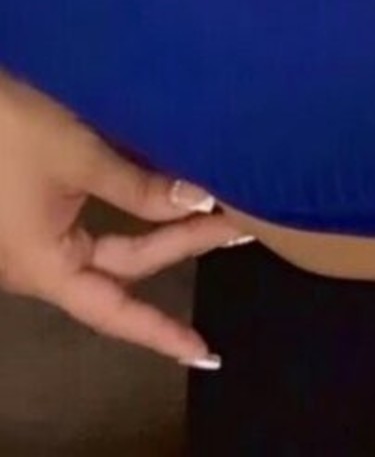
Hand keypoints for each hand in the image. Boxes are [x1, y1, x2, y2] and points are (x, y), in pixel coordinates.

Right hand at [0, 70, 245, 364]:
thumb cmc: (9, 131)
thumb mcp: (79, 156)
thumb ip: (139, 186)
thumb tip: (201, 200)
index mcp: (45, 267)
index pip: (114, 312)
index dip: (161, 333)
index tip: (206, 352)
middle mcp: (40, 262)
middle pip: (123, 266)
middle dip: (182, 243)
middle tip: (241, 222)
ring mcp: (36, 235)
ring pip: (111, 242)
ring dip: (162, 225)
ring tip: (216, 205)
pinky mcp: (35, 206)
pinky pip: (93, 220)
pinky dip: (134, 206)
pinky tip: (168, 187)